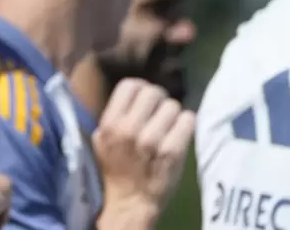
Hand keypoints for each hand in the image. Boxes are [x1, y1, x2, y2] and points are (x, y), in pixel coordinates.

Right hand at [93, 78, 194, 225]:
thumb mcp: (102, 139)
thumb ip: (114, 115)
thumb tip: (134, 94)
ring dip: (173, 115)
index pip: (130, 85)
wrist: (130, 203)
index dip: (141, 89)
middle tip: (160, 113)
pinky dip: (186, 124)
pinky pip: (188, 120)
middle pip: (153, 92)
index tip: (145, 101)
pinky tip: (180, 133)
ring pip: (173, 106)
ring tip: (169, 127)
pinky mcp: (173, 152)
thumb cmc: (115, 169)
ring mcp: (152, 140)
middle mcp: (129, 129)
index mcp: (110, 123)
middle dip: (159, 100)